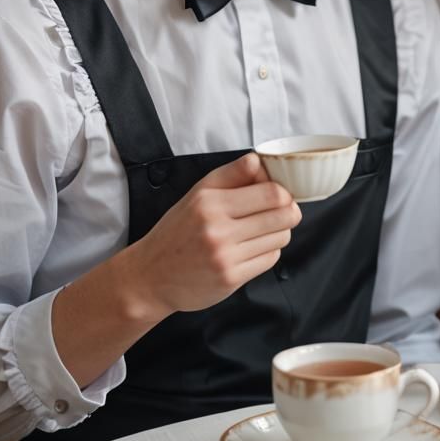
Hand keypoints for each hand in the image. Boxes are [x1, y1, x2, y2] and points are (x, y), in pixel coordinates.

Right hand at [121, 153, 301, 320]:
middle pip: (283, 215)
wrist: (150, 276)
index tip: (280, 194)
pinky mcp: (230, 279)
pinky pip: (270, 260)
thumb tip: (259, 161)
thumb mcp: (198, 193)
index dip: (284, 192)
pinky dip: (268, 252)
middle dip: (289, 211)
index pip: (272, 193)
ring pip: (281, 238)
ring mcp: (225, 257)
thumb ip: (232, 174)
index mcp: (210, 203)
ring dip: (279, 232)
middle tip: (282, 211)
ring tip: (262, 230)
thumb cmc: (177, 231)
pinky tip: (252, 248)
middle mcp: (218, 230)